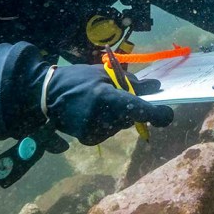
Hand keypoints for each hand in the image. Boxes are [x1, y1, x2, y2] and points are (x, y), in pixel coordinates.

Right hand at [44, 64, 172, 144]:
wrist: (45, 95)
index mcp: (105, 97)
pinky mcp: (89, 140)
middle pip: (132, 118)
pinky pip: (110, 131)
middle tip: (121, 95)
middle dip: (134, 109)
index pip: (139, 110)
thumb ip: (133, 83)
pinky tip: (95, 112)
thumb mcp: (105, 74)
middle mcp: (100, 118)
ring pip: (122, 125)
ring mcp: (93, 131)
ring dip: (120, 115)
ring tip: (101, 101)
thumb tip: (157, 87)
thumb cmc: (78, 79)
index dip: (158, 114)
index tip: (168, 114)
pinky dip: (109, 122)